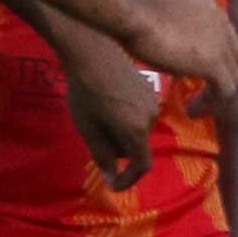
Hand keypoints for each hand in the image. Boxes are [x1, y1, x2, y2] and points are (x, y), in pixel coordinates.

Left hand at [61, 36, 162, 191]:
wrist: (92, 51)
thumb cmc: (85, 92)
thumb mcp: (88, 128)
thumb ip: (101, 154)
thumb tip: (111, 175)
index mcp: (137, 131)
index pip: (141, 166)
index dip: (128, 180)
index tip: (111, 185)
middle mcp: (151, 118)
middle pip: (136, 146)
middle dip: (117, 149)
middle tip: (93, 139)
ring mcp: (152, 102)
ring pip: (137, 130)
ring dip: (120, 132)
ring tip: (96, 117)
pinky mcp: (149, 89)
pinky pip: (138, 114)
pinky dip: (124, 117)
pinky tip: (105, 103)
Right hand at [117, 0, 237, 116]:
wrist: (132, 11)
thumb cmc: (132, 12)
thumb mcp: (159, 17)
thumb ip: (171, 30)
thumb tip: (168, 48)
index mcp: (207, 8)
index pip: (223, 37)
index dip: (214, 57)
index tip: (196, 72)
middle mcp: (220, 22)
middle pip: (235, 56)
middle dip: (221, 76)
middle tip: (203, 92)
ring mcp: (221, 41)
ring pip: (233, 75)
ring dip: (216, 93)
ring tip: (194, 105)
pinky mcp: (214, 62)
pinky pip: (225, 90)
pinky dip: (210, 103)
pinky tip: (190, 110)